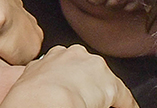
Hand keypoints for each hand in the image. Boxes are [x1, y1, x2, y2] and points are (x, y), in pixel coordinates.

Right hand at [0, 45, 138, 107]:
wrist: (44, 99)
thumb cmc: (30, 96)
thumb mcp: (31, 79)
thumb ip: (40, 76)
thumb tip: (40, 88)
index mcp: (54, 55)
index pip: (68, 65)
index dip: (71, 79)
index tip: (71, 89)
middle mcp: (76, 56)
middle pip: (88, 70)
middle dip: (89, 85)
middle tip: (86, 100)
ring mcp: (94, 68)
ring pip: (104, 83)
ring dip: (105, 95)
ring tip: (104, 106)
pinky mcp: (110, 85)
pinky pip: (123, 97)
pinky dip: (125, 105)